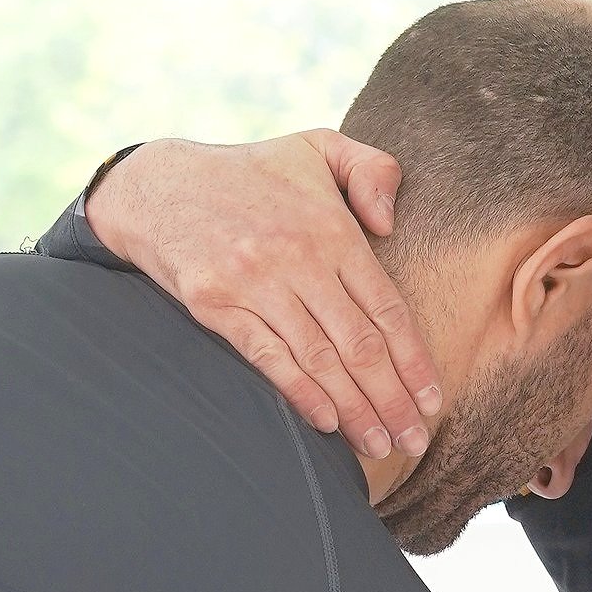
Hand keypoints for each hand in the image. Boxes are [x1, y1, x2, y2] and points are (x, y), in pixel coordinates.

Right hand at [85, 132, 442, 456]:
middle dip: (391, 400)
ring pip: (318, 359)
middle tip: (413, 441)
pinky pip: (267, 358)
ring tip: (378, 444)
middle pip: (359, 344)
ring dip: (353, 409)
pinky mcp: (216, 304)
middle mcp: (298, 258)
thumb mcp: (319, 146)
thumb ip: (374, 170)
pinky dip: (299, 394)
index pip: (387, 308)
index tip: (433, 401)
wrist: (159, 183)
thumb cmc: (252, 172)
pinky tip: (325, 423)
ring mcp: (255, 284)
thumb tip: (391, 224)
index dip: (414, 361)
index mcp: (331, 229)